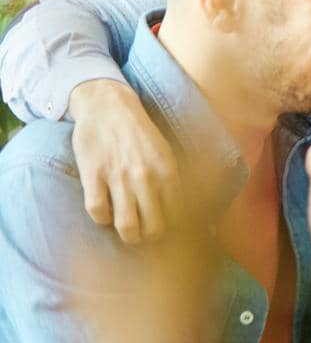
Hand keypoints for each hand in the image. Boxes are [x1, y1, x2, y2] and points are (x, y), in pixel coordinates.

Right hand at [68, 79, 179, 243]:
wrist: (108, 105)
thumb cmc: (140, 132)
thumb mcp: (166, 152)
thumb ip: (173, 179)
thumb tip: (185, 209)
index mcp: (169, 170)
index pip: (179, 214)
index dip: (174, 228)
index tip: (168, 229)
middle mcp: (146, 176)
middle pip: (154, 227)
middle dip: (150, 237)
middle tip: (145, 234)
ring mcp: (119, 176)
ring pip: (127, 225)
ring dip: (127, 234)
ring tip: (128, 232)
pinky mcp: (93, 174)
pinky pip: (98, 211)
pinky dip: (102, 219)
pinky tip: (105, 214)